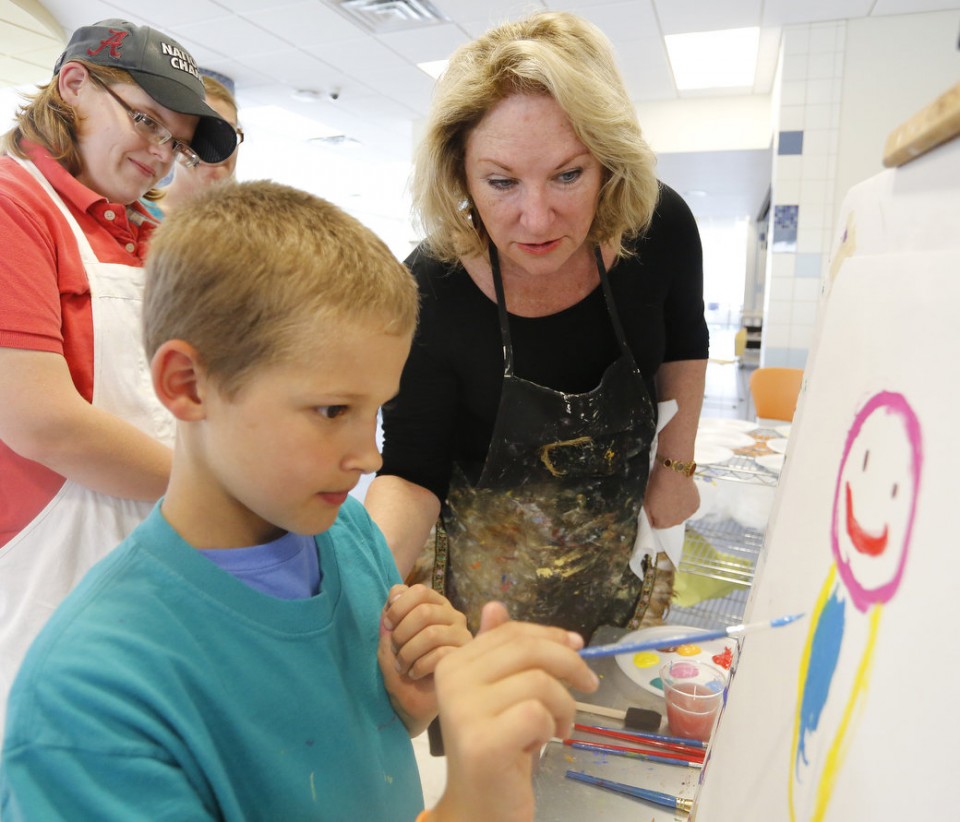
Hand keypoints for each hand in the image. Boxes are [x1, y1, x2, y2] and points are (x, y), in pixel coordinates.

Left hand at [378, 584, 470, 733]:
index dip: (398, 607)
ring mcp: (462, 636)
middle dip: (401, 633)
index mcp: (435, 604)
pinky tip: (415, 673)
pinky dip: (419, 665)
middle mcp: (453, 616)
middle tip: (395, 650)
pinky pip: (440, 654)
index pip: (419, 590)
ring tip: (403, 665)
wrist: (409, 701)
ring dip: (408, 652)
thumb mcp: (387, 636)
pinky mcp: (465, 659)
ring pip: (431, 634)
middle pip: (424, 611)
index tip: (387, 625)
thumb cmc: (400, 666)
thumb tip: (396, 594)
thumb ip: (390, 613)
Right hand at [429, 603, 598, 821]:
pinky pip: (537, 713)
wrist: (479, 807)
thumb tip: (496, 605)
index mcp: (453, 662)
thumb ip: (498, 651)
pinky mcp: (483, 741)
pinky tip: (543, 743)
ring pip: (539, 681)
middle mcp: (451, 679)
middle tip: (588, 686)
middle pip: (527, 649)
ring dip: (564, 705)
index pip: (511, 632)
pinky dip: (551, 727)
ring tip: (560, 726)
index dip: (550, 634)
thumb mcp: (500, 693)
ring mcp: (463, 710)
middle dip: (569, 663)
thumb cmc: (497, 748)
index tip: (578, 646)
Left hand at [644, 462, 699, 527]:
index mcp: (663, 523)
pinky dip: (687, 502)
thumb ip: (648, 516)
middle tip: (664, 498)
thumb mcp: (646, 502)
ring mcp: (687, 515)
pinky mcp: (695, 506)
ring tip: (674, 494)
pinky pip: (690, 507)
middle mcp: (676, 522)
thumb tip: (650, 523)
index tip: (655, 505)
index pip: (657, 524)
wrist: (673, 472)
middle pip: (670, 520)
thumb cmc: (657, 486)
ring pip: (681, 514)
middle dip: (667, 512)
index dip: (655, 515)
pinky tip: (682, 493)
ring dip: (678, 508)